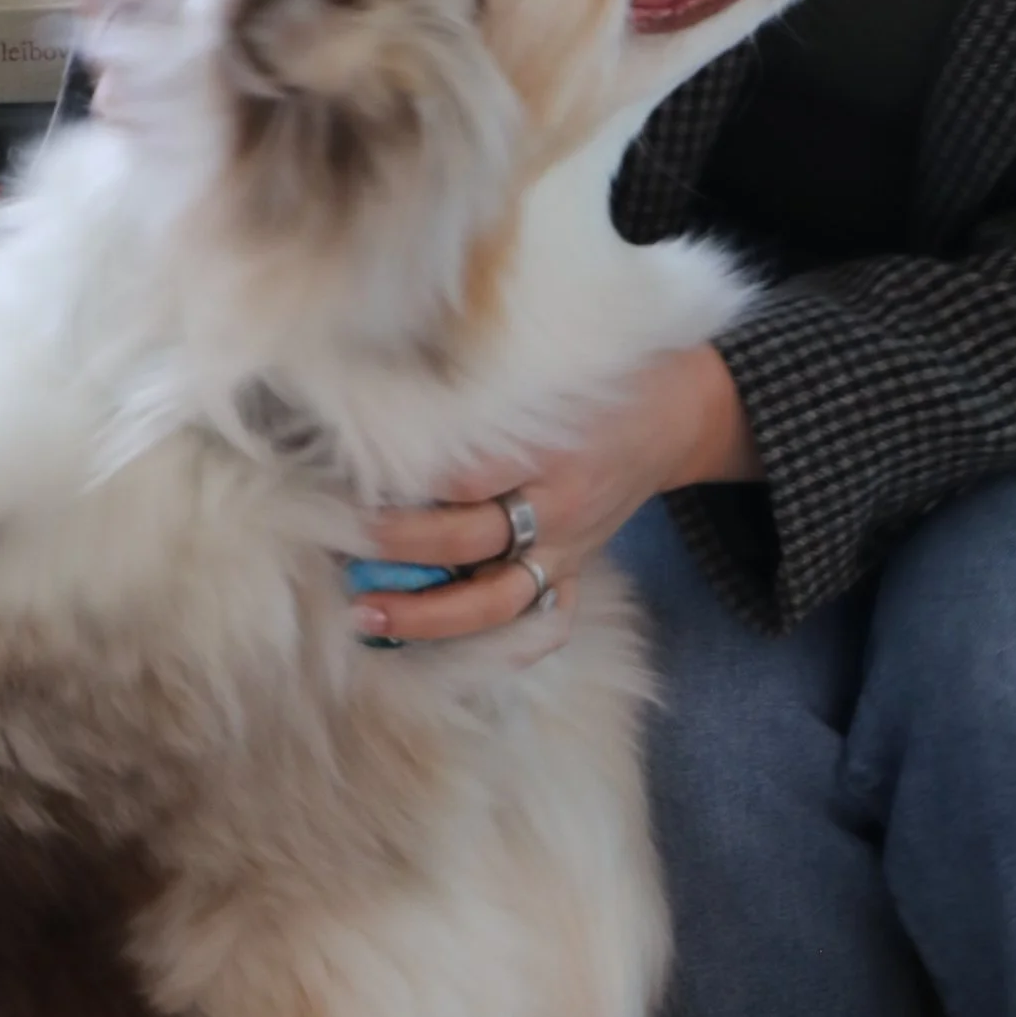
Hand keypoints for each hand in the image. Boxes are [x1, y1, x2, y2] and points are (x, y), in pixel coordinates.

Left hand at [348, 345, 758, 650]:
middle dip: (397, 547)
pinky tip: (438, 652)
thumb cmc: (601, 378)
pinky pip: (544, 623)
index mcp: (550, 447)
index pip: (466, 474)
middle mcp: (560, 505)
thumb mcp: (551, 364)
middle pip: (467, 538)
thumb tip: (388, 385)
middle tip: (338, 543)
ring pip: (496, 600)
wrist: (677, 412)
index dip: (404, 482)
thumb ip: (483, 383)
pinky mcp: (578, 572)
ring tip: (365, 616)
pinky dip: (498, 644)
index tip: (346, 480)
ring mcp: (571, 548)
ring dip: (427, 615)